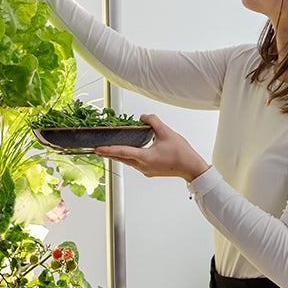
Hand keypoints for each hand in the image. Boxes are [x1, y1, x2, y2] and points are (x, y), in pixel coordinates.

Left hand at [94, 114, 210, 181]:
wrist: (191, 168)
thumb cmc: (181, 152)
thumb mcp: (167, 132)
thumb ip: (153, 121)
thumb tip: (143, 116)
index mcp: (146, 158)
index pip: (123, 152)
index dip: (109, 149)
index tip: (97, 148)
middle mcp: (143, 166)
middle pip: (122, 159)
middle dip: (109, 153)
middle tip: (96, 149)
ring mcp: (146, 170)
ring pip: (128, 162)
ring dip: (118, 156)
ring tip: (107, 150)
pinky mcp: (150, 171)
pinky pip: (135, 164)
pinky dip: (128, 158)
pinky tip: (126, 152)